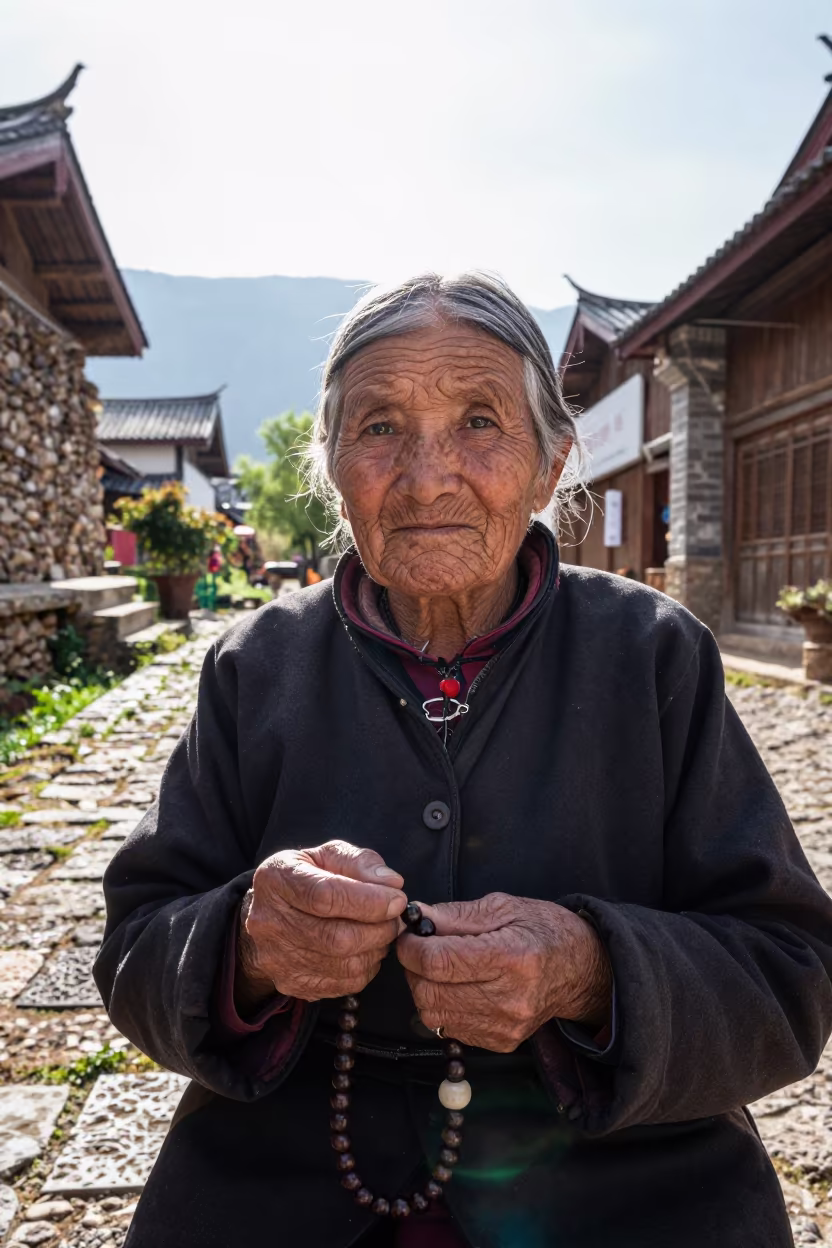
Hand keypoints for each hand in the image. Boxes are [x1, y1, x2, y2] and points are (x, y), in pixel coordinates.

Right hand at [236, 840, 406, 1008]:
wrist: (269, 912)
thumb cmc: (305, 878)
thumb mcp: (327, 855)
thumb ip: (360, 862)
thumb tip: (391, 883)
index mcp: (277, 880)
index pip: (326, 895)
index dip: (369, 901)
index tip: (397, 899)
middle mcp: (270, 922)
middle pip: (337, 938)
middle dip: (379, 929)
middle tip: (394, 918)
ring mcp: (278, 959)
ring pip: (344, 965)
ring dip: (376, 949)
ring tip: (381, 931)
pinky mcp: (292, 984)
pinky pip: (344, 985)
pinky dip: (365, 968)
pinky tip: (366, 950)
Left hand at [397, 893, 611, 1052]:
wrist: (580, 970)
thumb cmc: (543, 930)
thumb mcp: (504, 907)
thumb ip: (456, 914)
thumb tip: (417, 916)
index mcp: (511, 957)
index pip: (439, 962)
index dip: (411, 948)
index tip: (409, 935)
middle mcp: (509, 999)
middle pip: (429, 993)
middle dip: (413, 969)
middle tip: (422, 949)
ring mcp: (505, 1026)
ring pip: (433, 1015)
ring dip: (425, 988)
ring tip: (440, 968)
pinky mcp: (501, 1042)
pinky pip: (449, 1028)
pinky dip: (443, 1006)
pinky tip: (458, 987)